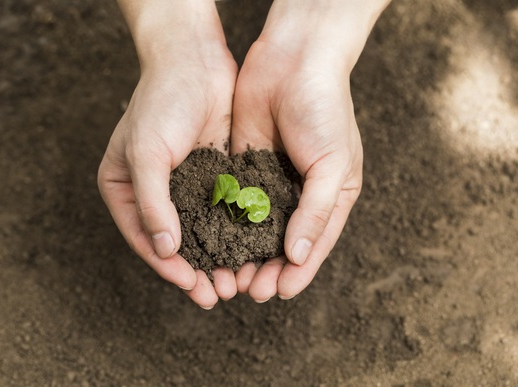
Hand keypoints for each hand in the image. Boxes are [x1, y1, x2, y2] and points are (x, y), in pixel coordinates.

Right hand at [98, 0, 237, 308]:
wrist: (195, 61)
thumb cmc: (160, 102)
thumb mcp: (146, 152)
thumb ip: (152, 203)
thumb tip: (163, 249)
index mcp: (123, 188)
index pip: (144, 237)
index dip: (166, 265)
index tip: (190, 285)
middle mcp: (153, 191)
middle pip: (173, 241)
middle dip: (195, 269)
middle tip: (216, 295)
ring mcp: (184, 185)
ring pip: (201, 231)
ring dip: (217, 257)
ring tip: (235, 282)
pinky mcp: (212, 176)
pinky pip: (221, 211)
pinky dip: (233, 232)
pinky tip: (248, 251)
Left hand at [230, 0, 388, 300]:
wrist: (293, 60)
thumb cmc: (325, 110)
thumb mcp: (333, 165)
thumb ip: (317, 211)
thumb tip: (299, 256)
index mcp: (331, 196)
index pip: (314, 244)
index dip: (297, 272)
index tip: (277, 293)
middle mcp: (300, 193)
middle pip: (282, 243)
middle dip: (266, 268)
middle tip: (247, 290)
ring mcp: (270, 181)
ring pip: (254, 228)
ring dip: (243, 253)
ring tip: (227, 276)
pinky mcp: (243, 166)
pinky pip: (234, 202)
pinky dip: (225, 224)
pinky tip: (212, 242)